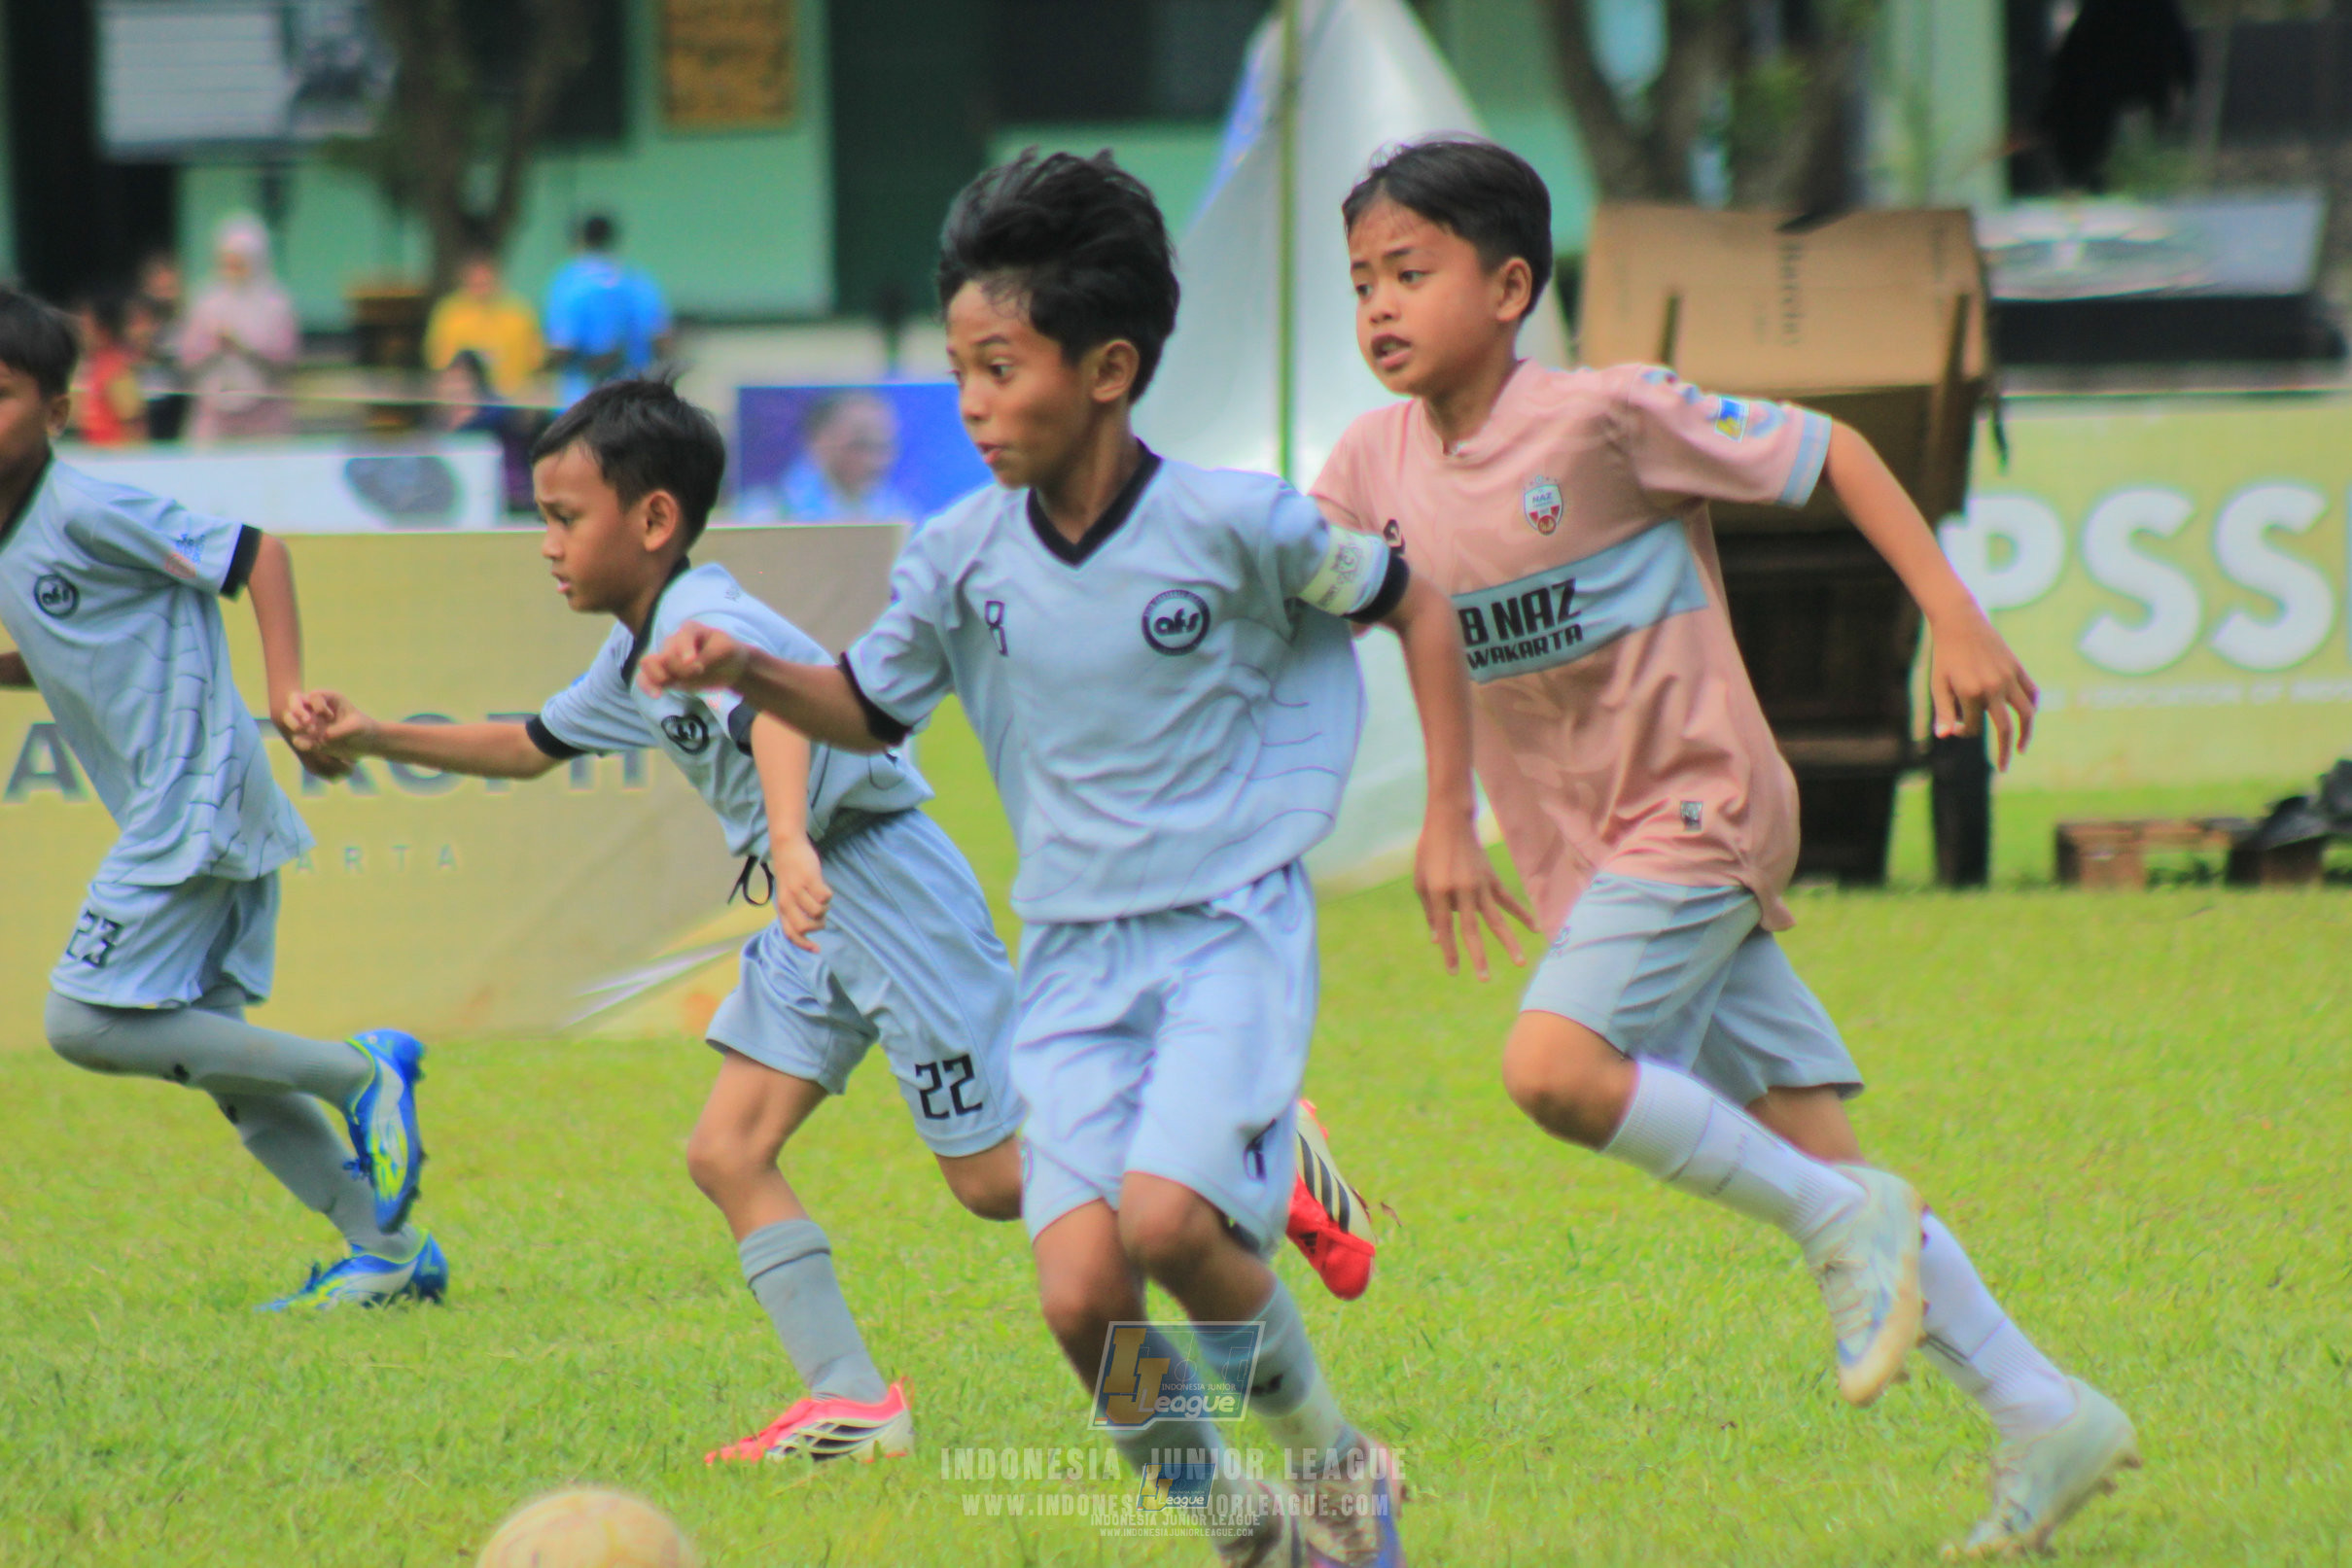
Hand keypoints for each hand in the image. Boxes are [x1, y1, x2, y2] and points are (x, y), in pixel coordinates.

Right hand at [279, 689, 371, 775]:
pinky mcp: (309, 737)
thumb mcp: (357, 727)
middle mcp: (316, 708)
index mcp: (329, 699)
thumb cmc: (363, 729)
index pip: (314, 695)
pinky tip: (315, 747)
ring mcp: (311, 722)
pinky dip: (302, 742)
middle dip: (297, 711)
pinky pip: (298, 737)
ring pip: (290, 718)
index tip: (330, 717)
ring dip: (294, 725)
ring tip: (311, 734)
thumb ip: (341, 730)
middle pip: (294, 701)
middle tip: (308, 723)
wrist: (366, 743)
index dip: (318, 706)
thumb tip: (322, 738)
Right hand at [639, 621, 747, 694]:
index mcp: (691, 630)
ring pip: (649, 663)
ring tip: (663, 690)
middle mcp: (675, 642)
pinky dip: (648, 685)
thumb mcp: (726, 649)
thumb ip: (709, 654)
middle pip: (666, 654)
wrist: (729, 667)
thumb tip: (690, 664)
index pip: (684, 636)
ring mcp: (667, 658)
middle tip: (698, 673)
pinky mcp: (666, 674)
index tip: (693, 663)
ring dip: (655, 676)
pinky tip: (657, 695)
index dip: (685, 649)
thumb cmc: (727, 652)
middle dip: (677, 668)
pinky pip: (647, 678)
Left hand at [771, 836, 831, 953]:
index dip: (804, 945)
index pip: (790, 934)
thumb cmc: (790, 873)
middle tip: (820, 918)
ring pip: (818, 911)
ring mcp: (797, 889)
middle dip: (817, 926)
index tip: (817, 949)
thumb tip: (806, 931)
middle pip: (804, 927)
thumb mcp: (786, 894)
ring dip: (824, 907)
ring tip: (820, 898)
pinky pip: (825, 896)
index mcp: (781, 907)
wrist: (787, 846)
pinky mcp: (809, 878)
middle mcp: (787, 900)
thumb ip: (793, 911)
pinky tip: (823, 887)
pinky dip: (828, 895)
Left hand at [1415, 812, 1535, 980]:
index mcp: (1440, 891)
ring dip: (1508, 942)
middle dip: (1478, 956)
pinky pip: (1508, 900)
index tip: (1454, 972)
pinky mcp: (1492, 878)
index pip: (1445, 928)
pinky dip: (1522, 914)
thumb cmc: (1429, 854)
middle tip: (1485, 979)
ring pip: (1496, 919)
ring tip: (1518, 963)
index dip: (1449, 951)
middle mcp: (1462, 890)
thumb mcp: (1420, 882)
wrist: (1449, 823)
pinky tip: (1534, 929)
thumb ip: (1430, 912)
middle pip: (1472, 929)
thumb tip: (1437, 941)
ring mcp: (1480, 884)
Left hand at [1929, 611, 2038, 769]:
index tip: (1956, 726)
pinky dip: (2030, 707)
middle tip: (2003, 768)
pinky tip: (2026, 718)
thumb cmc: (1944, 656)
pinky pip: (2031, 693)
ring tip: (2022, 748)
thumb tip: (1946, 737)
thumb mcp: (1938, 684)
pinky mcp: (2017, 669)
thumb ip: (1944, 711)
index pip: (1973, 727)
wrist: (1959, 622)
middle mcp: (1993, 688)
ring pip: (2026, 714)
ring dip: (2026, 733)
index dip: (1964, 731)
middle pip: (2005, 729)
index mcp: (1971, 693)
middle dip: (2004, 751)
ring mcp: (2008, 678)